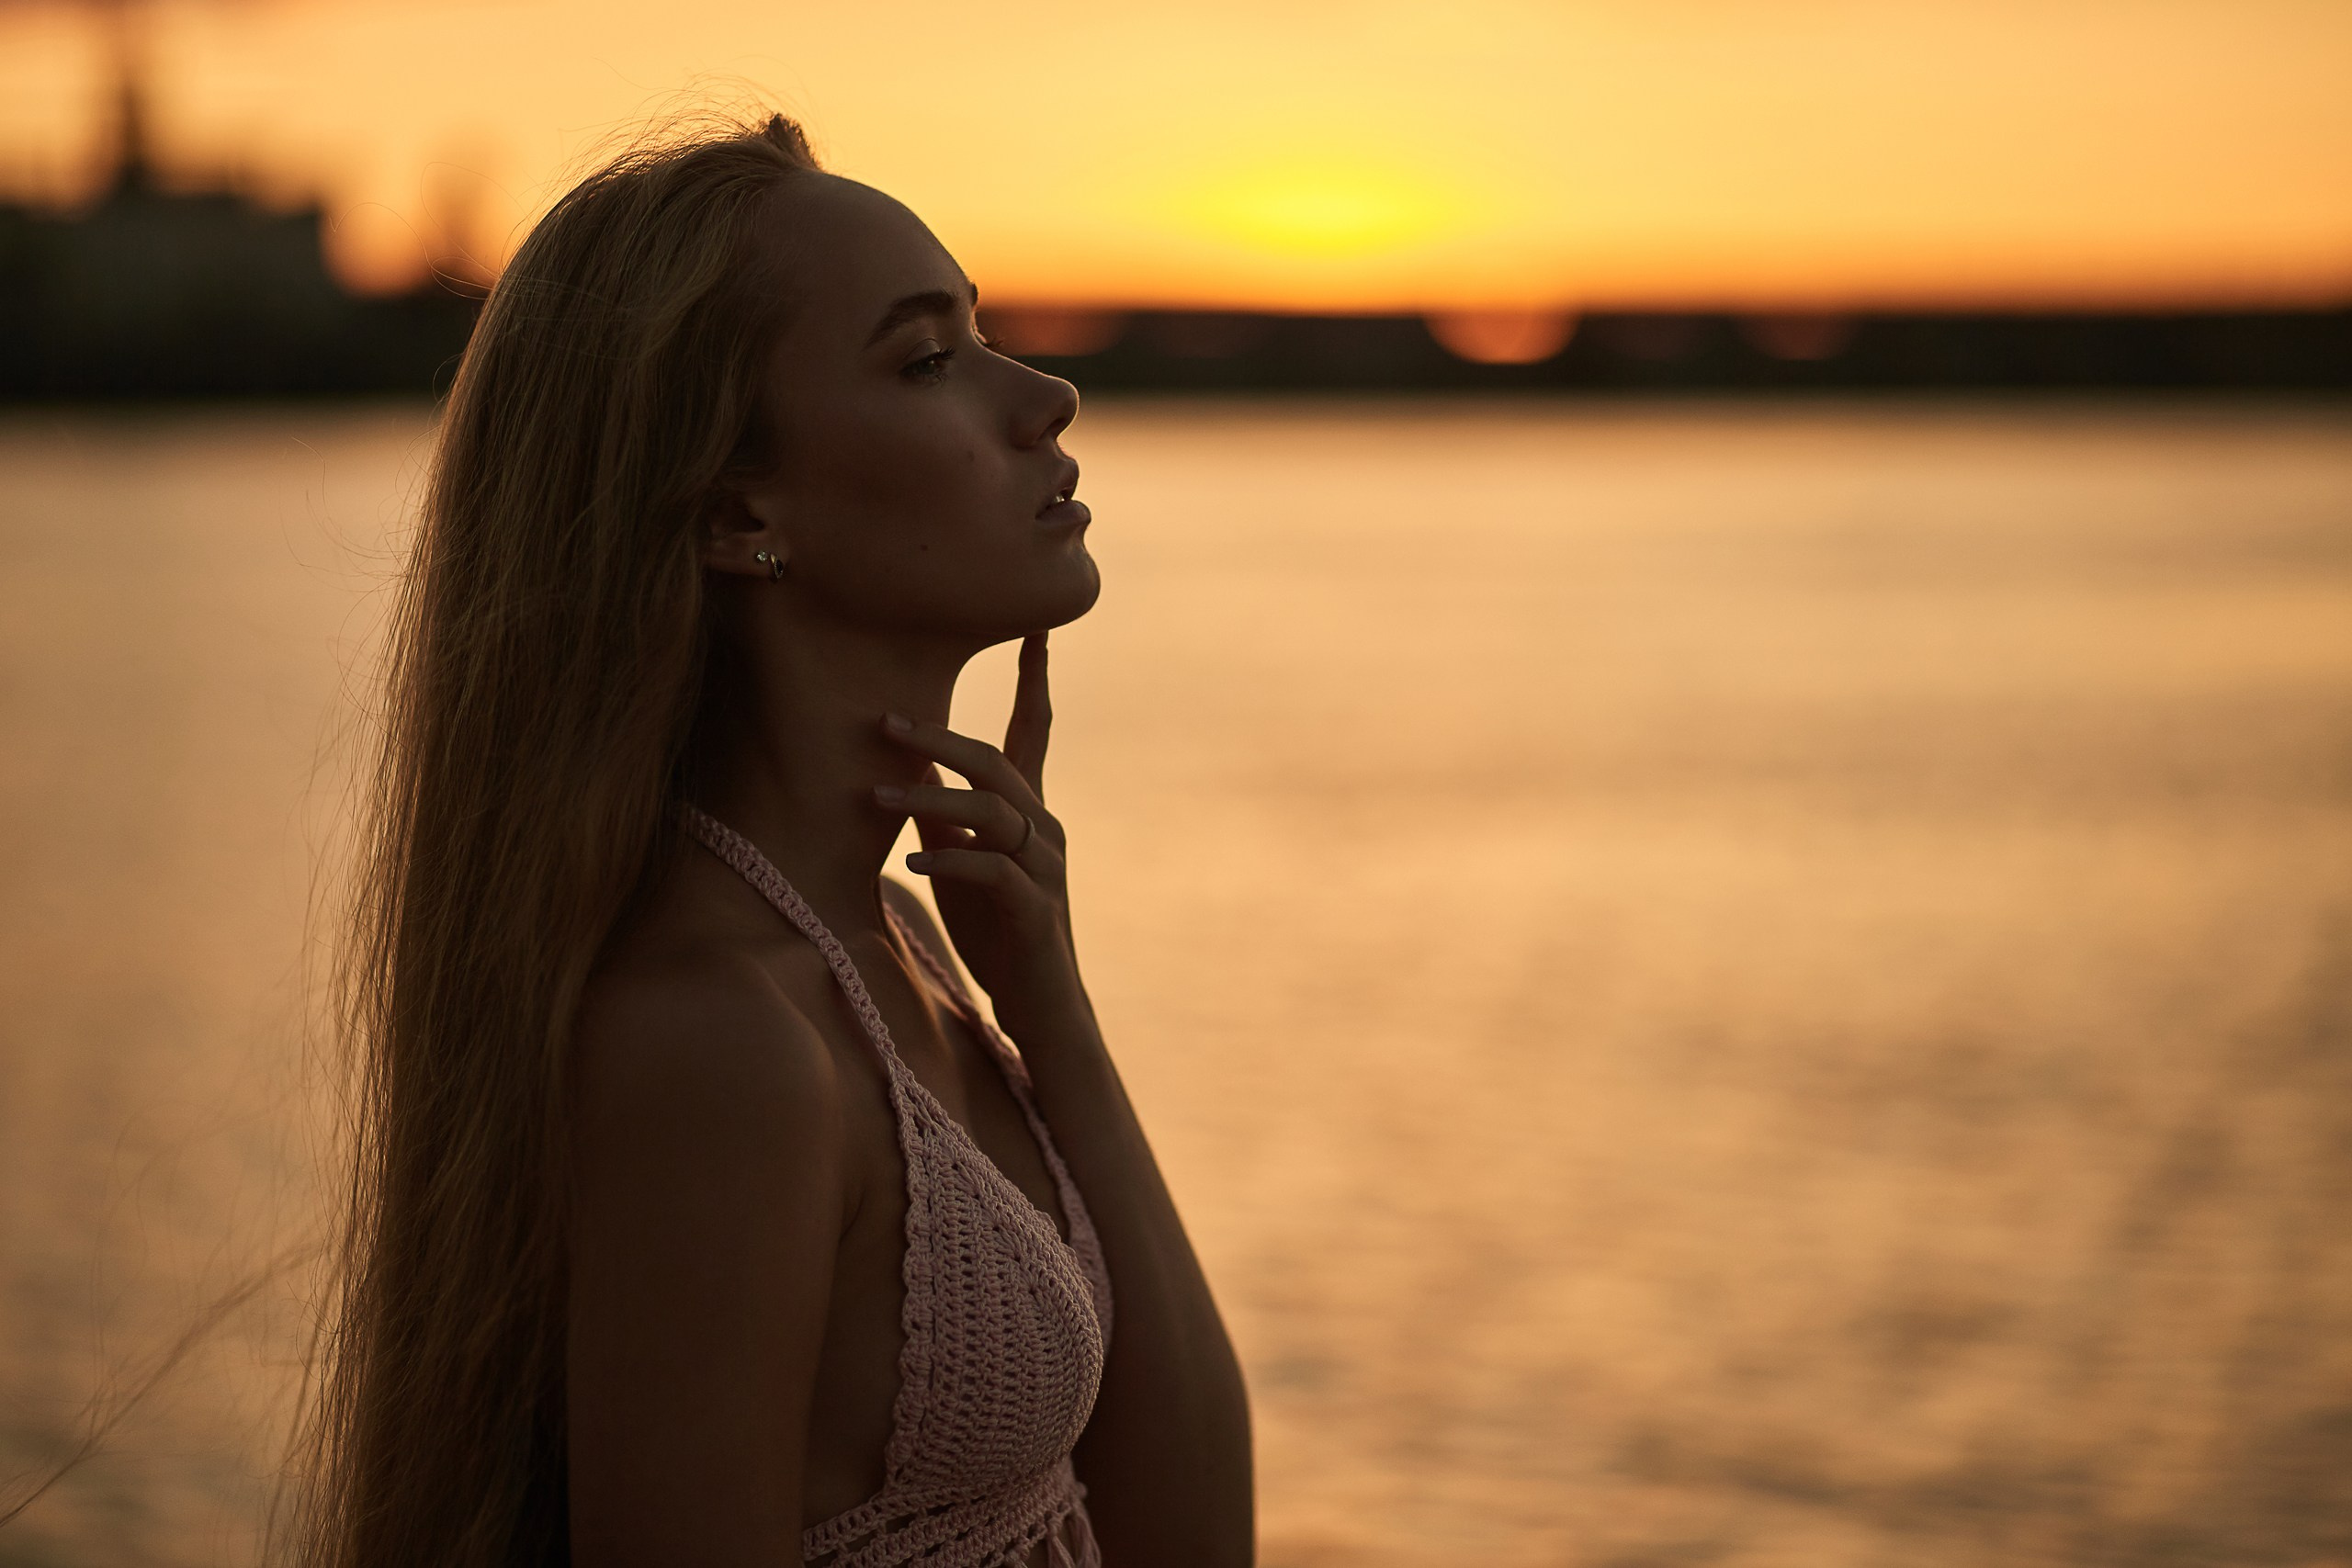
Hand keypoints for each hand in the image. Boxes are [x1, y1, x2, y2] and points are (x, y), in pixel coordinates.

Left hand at [877, 635, 1088, 1037]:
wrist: (1042, 1006)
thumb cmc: (1000, 933)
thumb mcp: (964, 862)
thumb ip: (944, 815)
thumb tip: (906, 765)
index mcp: (1031, 811)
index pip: (1036, 730)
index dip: (1035, 679)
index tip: (1037, 627)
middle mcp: (1045, 828)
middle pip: (997, 761)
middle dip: (942, 736)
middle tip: (885, 721)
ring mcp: (1044, 867)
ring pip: (992, 809)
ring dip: (930, 798)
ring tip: (875, 797)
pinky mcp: (1033, 907)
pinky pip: (991, 867)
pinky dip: (949, 857)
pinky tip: (913, 861)